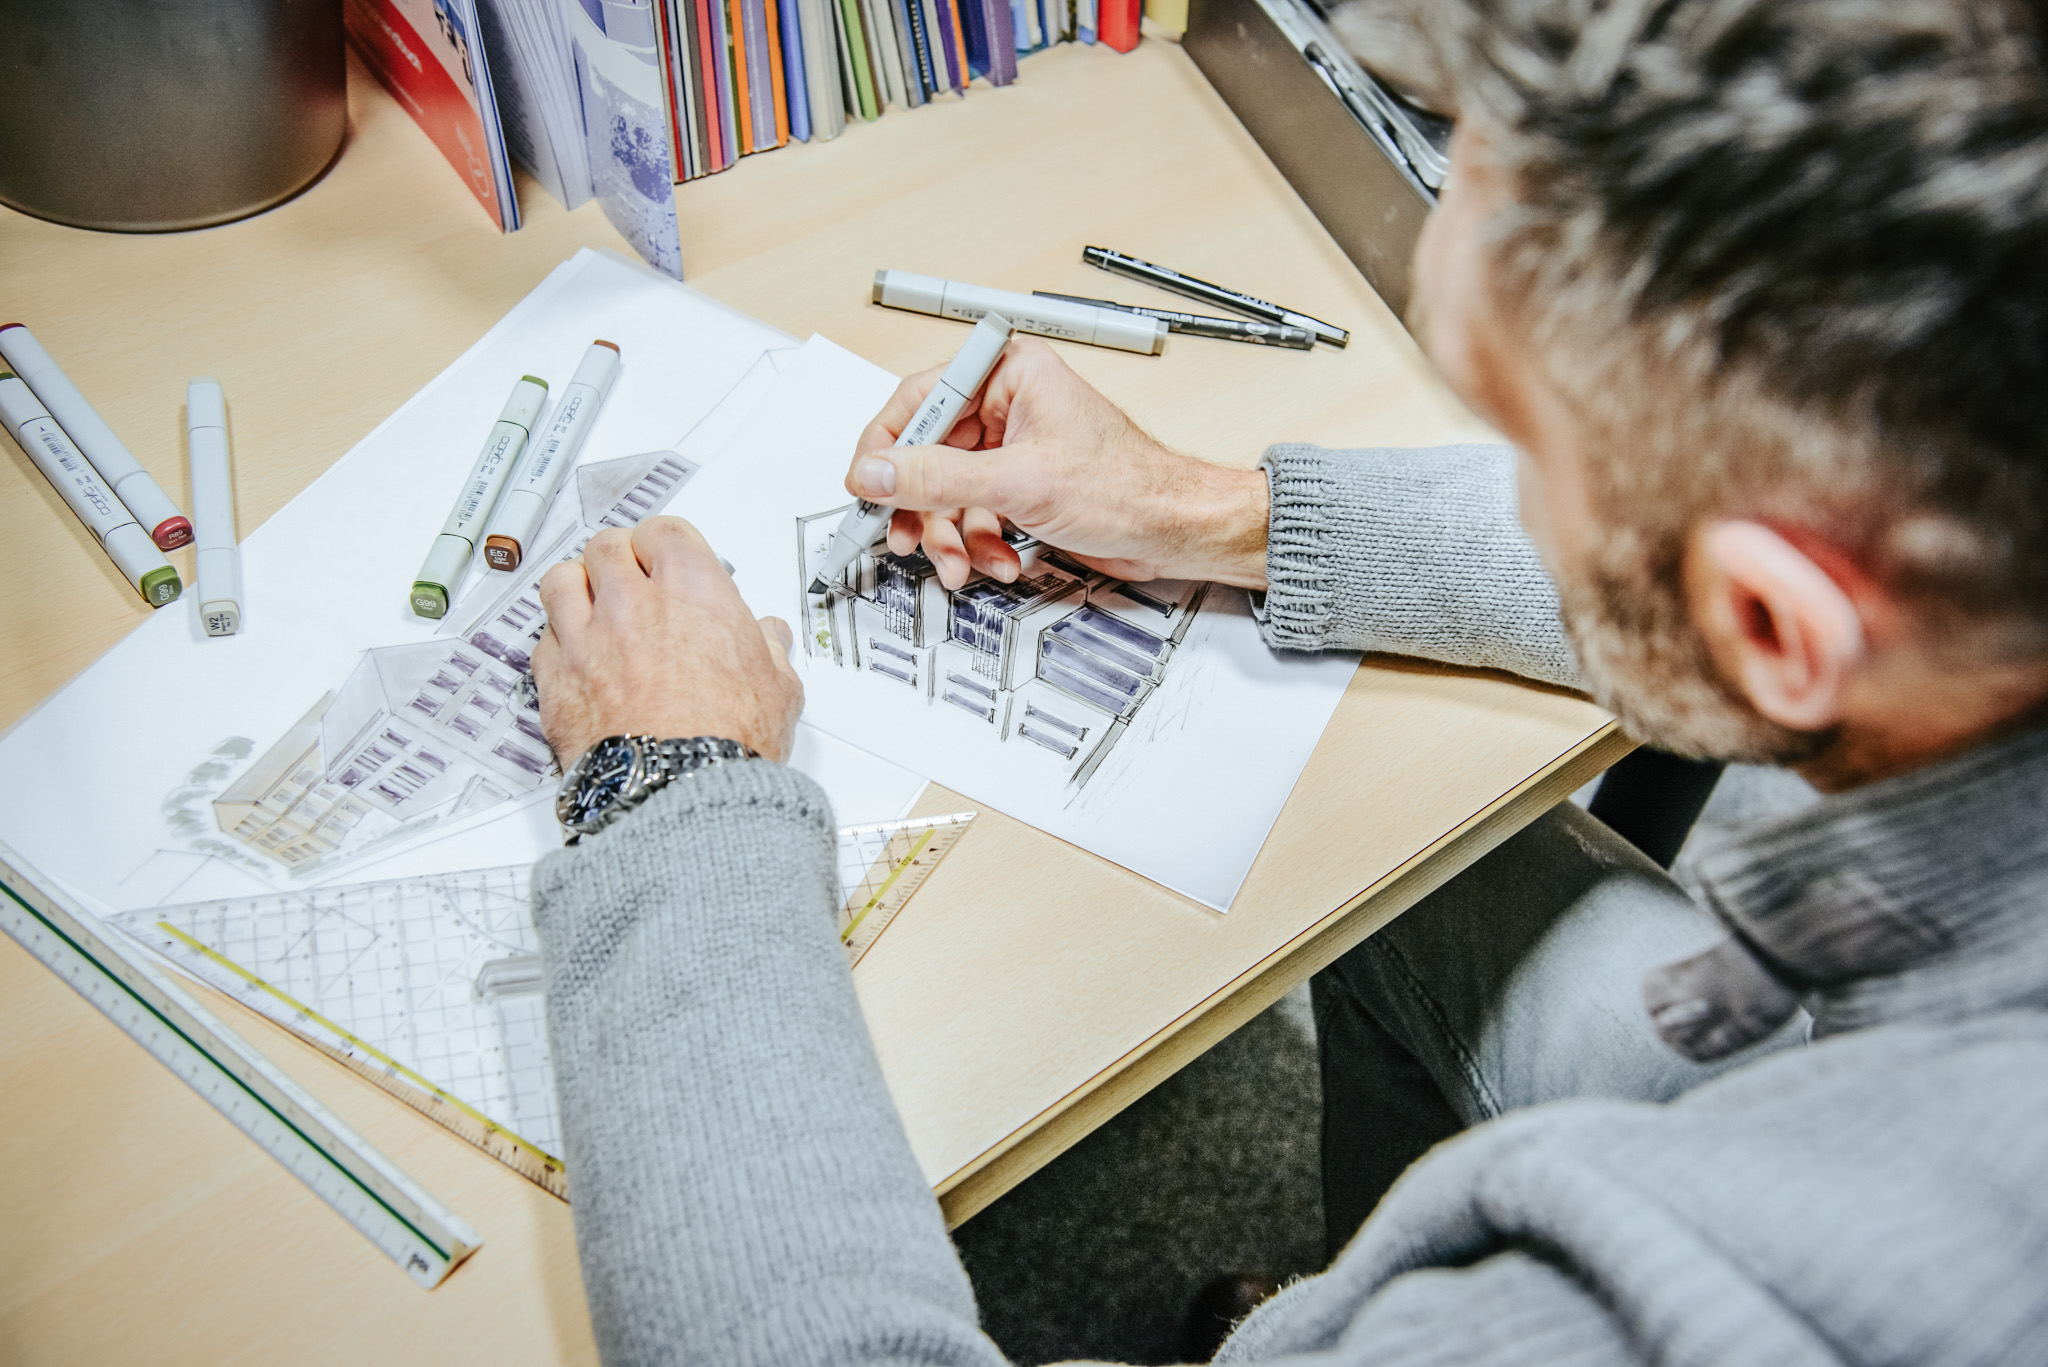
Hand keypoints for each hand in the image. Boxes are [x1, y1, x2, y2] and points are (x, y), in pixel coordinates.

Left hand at [532, 517, 802, 765]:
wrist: (679, 793)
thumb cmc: (728, 742)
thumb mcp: (778, 689)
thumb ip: (769, 651)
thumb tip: (769, 639)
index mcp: (692, 590)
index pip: (664, 532)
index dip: (664, 545)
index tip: (668, 561)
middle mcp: (632, 604)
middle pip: (606, 547)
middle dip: (619, 560)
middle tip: (630, 581)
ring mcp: (586, 639)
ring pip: (561, 581)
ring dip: (577, 588)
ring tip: (591, 607)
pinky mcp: (555, 680)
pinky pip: (543, 640)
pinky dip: (557, 643)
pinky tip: (576, 658)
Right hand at [845, 337, 1270, 590]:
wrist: (1173, 531)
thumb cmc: (1128, 487)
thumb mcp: (1018, 482)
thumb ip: (937, 478)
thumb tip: (877, 473)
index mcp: (1010, 374)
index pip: (921, 399)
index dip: (888, 447)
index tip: (866, 484)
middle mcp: (1009, 405)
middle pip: (930, 454)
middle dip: (922, 507)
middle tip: (907, 538)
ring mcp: (1014, 448)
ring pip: (949, 492)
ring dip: (951, 535)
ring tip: (959, 564)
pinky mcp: (1022, 487)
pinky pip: (975, 514)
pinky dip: (979, 544)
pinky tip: (999, 561)